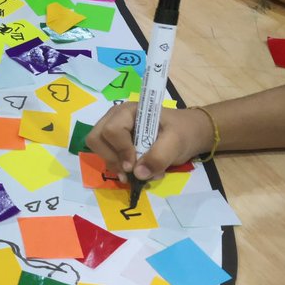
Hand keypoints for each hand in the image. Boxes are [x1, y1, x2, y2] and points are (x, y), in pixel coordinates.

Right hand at [87, 103, 215, 180]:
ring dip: (115, 166)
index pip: (111, 130)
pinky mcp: (115, 143)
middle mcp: (115, 118)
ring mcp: (112, 131)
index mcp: (128, 111)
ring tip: (137, 174)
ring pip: (98, 150)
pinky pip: (107, 157)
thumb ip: (159, 156)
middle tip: (130, 171)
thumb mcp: (176, 142)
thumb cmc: (182, 132)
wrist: (188, 134)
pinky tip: (136, 172)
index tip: (134, 165)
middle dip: (112, 158)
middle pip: (96, 139)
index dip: (120, 149)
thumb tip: (138, 174)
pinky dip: (119, 168)